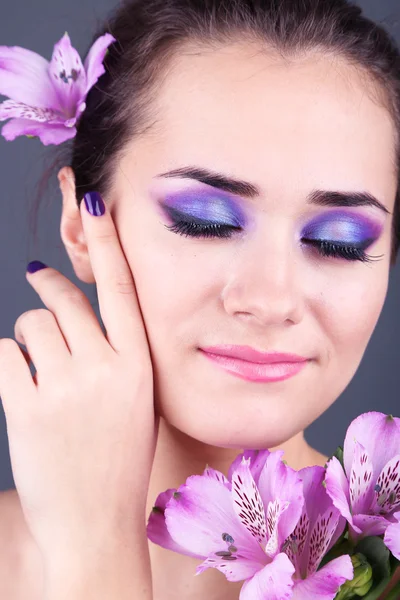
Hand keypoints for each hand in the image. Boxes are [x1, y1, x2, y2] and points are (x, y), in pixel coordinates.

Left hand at [0, 193, 157, 568]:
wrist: (96, 523)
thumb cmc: (119, 458)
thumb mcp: (136, 400)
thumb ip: (116, 352)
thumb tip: (76, 310)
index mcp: (139, 364)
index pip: (122, 287)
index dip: (106, 240)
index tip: (92, 200)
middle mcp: (105, 368)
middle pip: (62, 298)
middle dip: (46, 288)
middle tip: (38, 280)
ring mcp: (64, 387)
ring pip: (30, 323)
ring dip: (29, 338)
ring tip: (39, 369)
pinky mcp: (24, 407)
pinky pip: (4, 355)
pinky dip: (9, 365)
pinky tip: (24, 391)